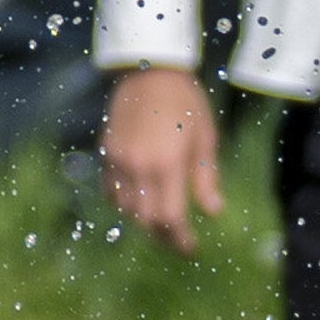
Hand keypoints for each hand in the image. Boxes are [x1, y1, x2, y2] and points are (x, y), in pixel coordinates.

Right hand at [102, 66, 221, 254]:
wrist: (149, 71)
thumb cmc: (186, 103)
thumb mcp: (205, 139)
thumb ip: (206, 178)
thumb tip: (213, 212)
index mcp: (167, 164)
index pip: (170, 218)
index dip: (180, 240)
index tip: (191, 249)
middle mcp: (138, 167)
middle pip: (146, 220)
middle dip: (163, 236)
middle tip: (178, 241)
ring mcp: (118, 160)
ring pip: (126, 209)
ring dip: (143, 221)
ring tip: (160, 222)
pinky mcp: (106, 153)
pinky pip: (111, 190)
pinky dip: (124, 203)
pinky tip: (139, 200)